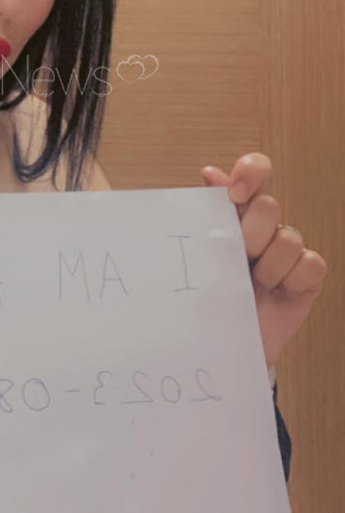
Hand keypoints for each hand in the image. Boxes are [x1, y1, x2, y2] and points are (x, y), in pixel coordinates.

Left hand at [201, 153, 327, 366]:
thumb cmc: (208, 293)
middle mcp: (266, 227)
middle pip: (269, 206)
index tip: (235, 195)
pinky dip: (290, 280)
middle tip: (236, 260)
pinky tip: (276, 292)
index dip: (251, 173)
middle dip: (249, 236)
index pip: (256, 171)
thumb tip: (210, 172)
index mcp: (238, 212)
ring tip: (251, 285)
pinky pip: (310, 264)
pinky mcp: (307, 276)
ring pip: (289, 239)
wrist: (220, 341)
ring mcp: (288, 251)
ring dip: (267, 267)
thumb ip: (208, 213)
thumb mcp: (202, 253)